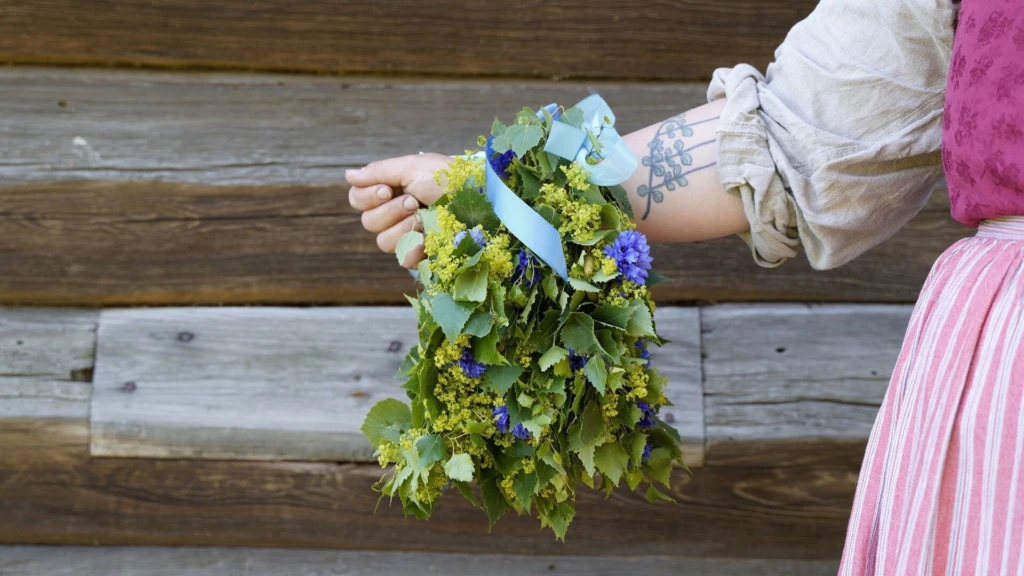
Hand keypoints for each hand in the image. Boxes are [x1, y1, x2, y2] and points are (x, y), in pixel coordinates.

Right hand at [346, 153, 451, 267]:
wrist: (481, 199)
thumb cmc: (449, 178)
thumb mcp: (412, 167)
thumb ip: (378, 172)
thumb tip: (348, 175)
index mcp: (391, 191)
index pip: (357, 200)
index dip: (367, 197)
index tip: (387, 190)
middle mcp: (397, 214)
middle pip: (367, 222)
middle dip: (390, 210)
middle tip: (414, 201)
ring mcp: (410, 236)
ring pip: (383, 242)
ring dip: (405, 227)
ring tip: (426, 216)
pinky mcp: (424, 255)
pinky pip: (404, 258)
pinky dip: (417, 245)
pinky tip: (432, 235)